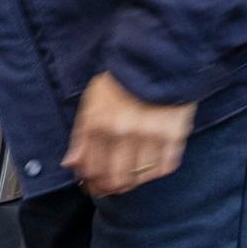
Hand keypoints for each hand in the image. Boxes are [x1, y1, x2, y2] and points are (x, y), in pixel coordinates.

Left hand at [65, 71, 196, 196]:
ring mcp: (150, 136)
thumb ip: (80, 136)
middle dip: (109, 188)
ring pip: (139, 178)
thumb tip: (71, 164)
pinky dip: (156, 171)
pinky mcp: (174, 135)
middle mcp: (123, 133)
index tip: (91, 184)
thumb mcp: (92, 101)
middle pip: (115, 180)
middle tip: (108, 187)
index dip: (90, 182)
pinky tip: (150, 165)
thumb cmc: (121, 80)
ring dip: (132, 182)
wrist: (156, 59)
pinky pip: (165, 168)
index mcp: (99, 123)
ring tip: (129, 178)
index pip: (91, 169)